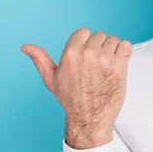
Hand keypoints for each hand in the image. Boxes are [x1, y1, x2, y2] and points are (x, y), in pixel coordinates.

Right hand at [21, 28, 132, 148]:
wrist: (89, 120)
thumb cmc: (71, 100)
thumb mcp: (51, 79)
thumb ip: (40, 59)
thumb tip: (25, 47)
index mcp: (70, 53)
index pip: (84, 32)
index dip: (86, 43)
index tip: (86, 56)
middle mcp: (87, 54)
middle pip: (99, 35)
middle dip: (99, 47)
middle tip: (96, 65)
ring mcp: (105, 60)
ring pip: (113, 40)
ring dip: (112, 51)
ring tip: (106, 67)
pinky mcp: (120, 67)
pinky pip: (126, 46)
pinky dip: (124, 53)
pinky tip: (117, 65)